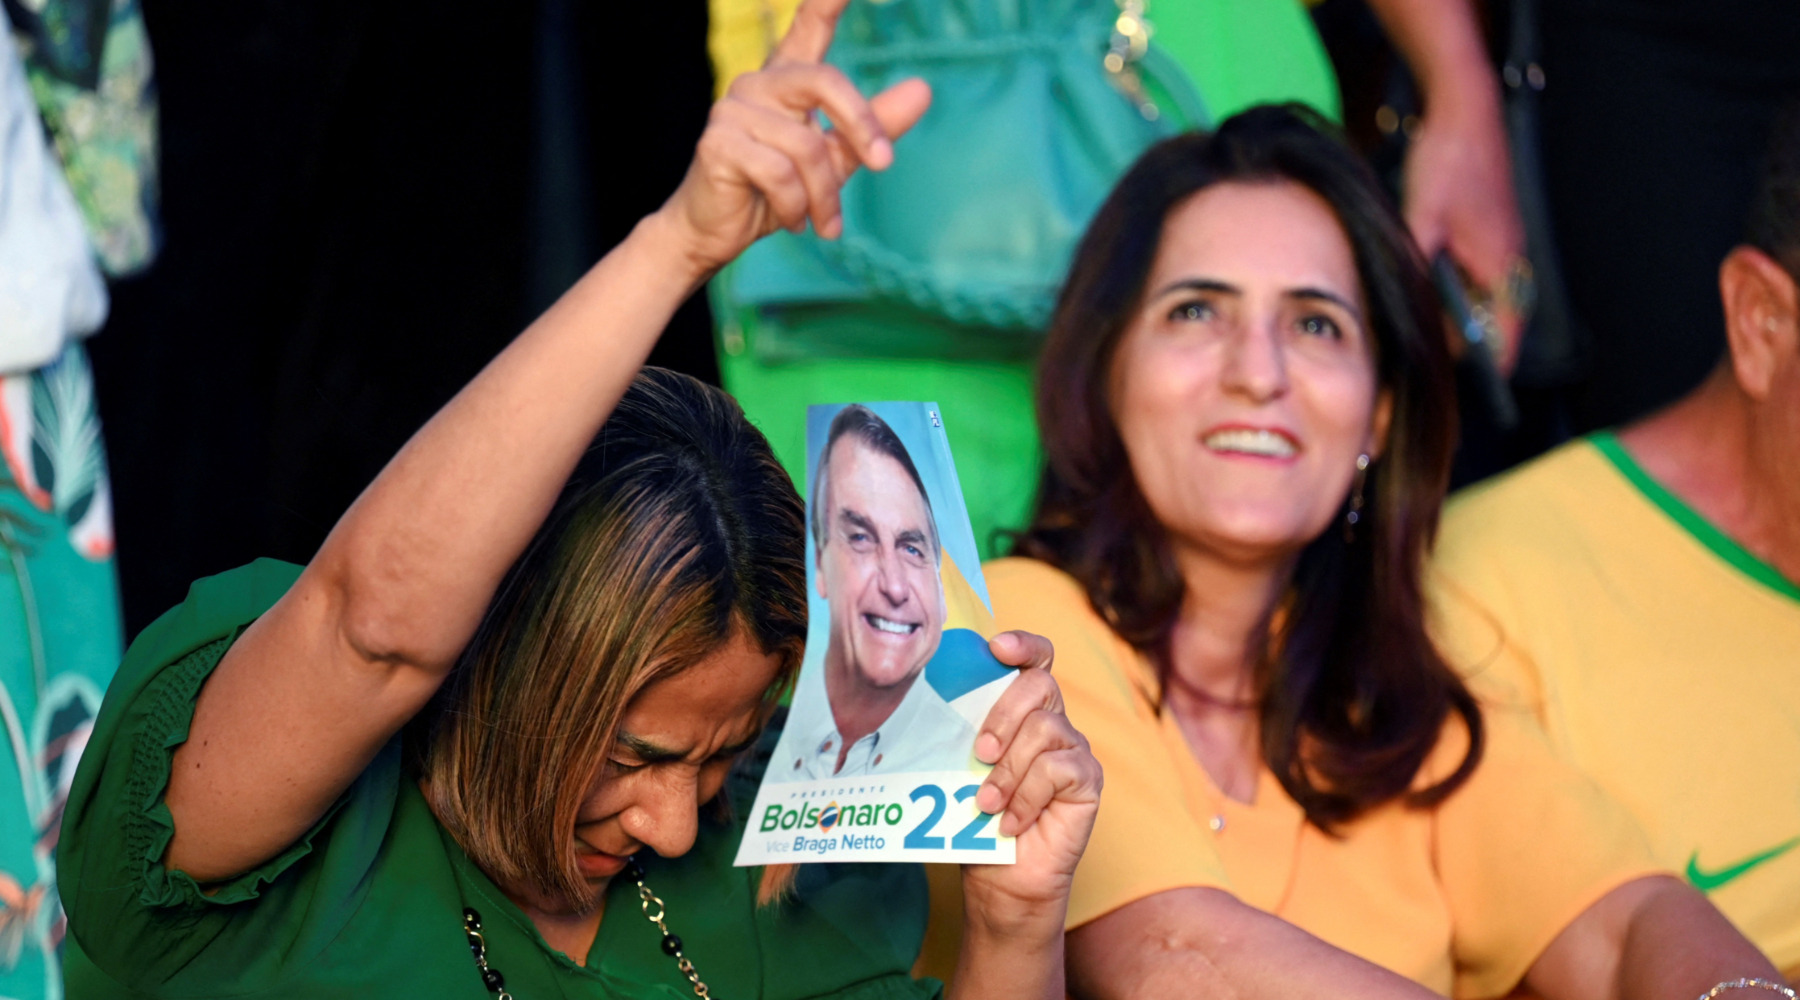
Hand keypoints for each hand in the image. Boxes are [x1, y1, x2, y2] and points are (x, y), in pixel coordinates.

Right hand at [653, 0, 931, 279]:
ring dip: (824, 195)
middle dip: (862, 126)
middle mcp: (758, 83)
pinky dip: (796, 205)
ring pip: (806, 147)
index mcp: (788, 79)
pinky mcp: (718, 142)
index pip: (809, 25)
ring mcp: (733, 109)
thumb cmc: (777, 193)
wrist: (719, 232)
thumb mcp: (836, 158)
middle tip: (884, 163)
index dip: (828, 1)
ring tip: (825, 222)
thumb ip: (875, 125)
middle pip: (825, 81)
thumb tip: (923, 90)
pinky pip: (780, 174)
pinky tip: (794, 221)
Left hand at [963, 631, 1102, 936]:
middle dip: (1002, 716)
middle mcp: (1054, 722)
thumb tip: (927, 701)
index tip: (996, 648)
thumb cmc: (975, 821)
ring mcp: (1074, 749)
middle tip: (979, 754)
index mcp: (1022, 711)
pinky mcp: (1088, 779)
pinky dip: (1027, 796)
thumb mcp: (958, 768)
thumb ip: (960, 733)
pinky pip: (1058, 769)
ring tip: (987, 802)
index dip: (1023, 645)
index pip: (1036, 660)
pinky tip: (1011, 821)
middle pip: (1039, 685)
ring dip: (1009, 769)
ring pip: (1045, 729)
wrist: (1001, 879)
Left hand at [1402, 93, 1527, 372]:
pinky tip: (1413, 286)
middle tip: (1412, 370)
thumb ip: (1415, 268)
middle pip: (1485, 329)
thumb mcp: (1421, 220)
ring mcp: (1499, 250)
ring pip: (1474, 304)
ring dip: (1445, 317)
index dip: (1480, 377)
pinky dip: (1444, 290)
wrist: (1464, 111)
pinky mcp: (1485, 235)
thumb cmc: (1451, 160)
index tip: (1452, 401)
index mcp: (1502, 269)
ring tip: (1405, 331)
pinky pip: (1468, 279)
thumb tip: (1402, 311)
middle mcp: (1509, 264)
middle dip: (1452, 349)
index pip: (1502, 343)